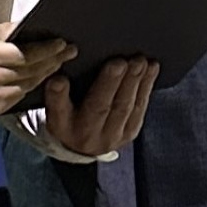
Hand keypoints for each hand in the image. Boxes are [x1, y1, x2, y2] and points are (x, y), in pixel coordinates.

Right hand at [0, 23, 72, 118]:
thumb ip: (2, 32)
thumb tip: (28, 25)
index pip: (27, 53)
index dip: (49, 49)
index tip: (63, 43)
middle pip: (33, 69)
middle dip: (54, 60)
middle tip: (69, 51)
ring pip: (29, 84)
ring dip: (46, 73)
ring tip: (58, 62)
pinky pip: (19, 96)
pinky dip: (31, 86)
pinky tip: (39, 77)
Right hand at [43, 56, 158, 155]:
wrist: (85, 144)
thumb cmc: (69, 116)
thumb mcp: (55, 107)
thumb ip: (56, 92)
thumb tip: (59, 73)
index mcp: (62, 126)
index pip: (59, 111)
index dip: (58, 96)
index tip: (58, 80)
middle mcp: (87, 135)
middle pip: (99, 107)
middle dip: (110, 83)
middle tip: (120, 62)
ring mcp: (112, 137)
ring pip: (124, 108)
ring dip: (134, 82)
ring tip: (139, 62)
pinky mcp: (130, 133)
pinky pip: (139, 108)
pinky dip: (146, 86)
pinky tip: (151, 69)